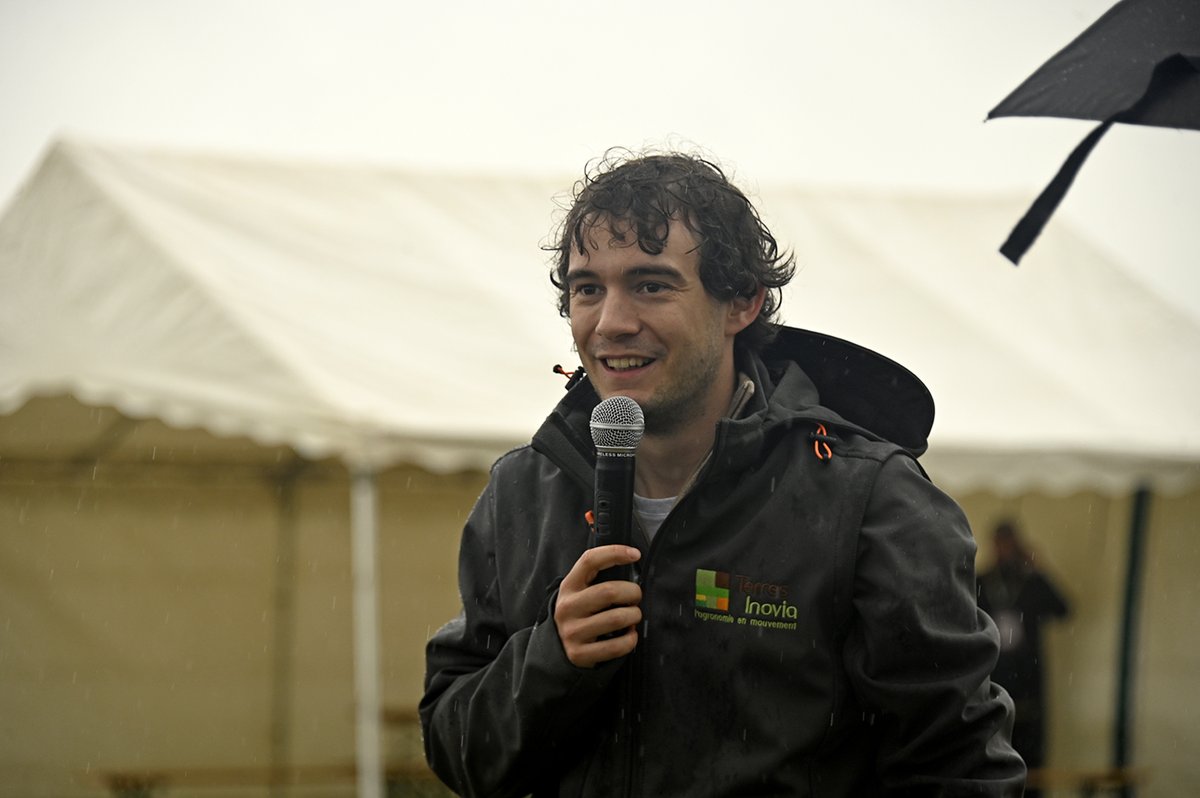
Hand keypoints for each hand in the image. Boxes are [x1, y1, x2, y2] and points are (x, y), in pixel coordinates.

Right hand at [554, 545, 642, 667]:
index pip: (590, 560)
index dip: (614, 552)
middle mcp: (568, 607)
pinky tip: (629, 635)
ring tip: (632, 617)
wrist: (558, 648)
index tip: (635, 554)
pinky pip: (617, 646)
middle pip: (610, 591)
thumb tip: (630, 558)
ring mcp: (572, 631)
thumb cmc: (581, 613)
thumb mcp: (580, 591)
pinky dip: (630, 640)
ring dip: (634, 616)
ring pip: (617, 618)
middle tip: (635, 598)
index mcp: (569, 586)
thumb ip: (598, 576)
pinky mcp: (579, 654)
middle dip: (633, 593)